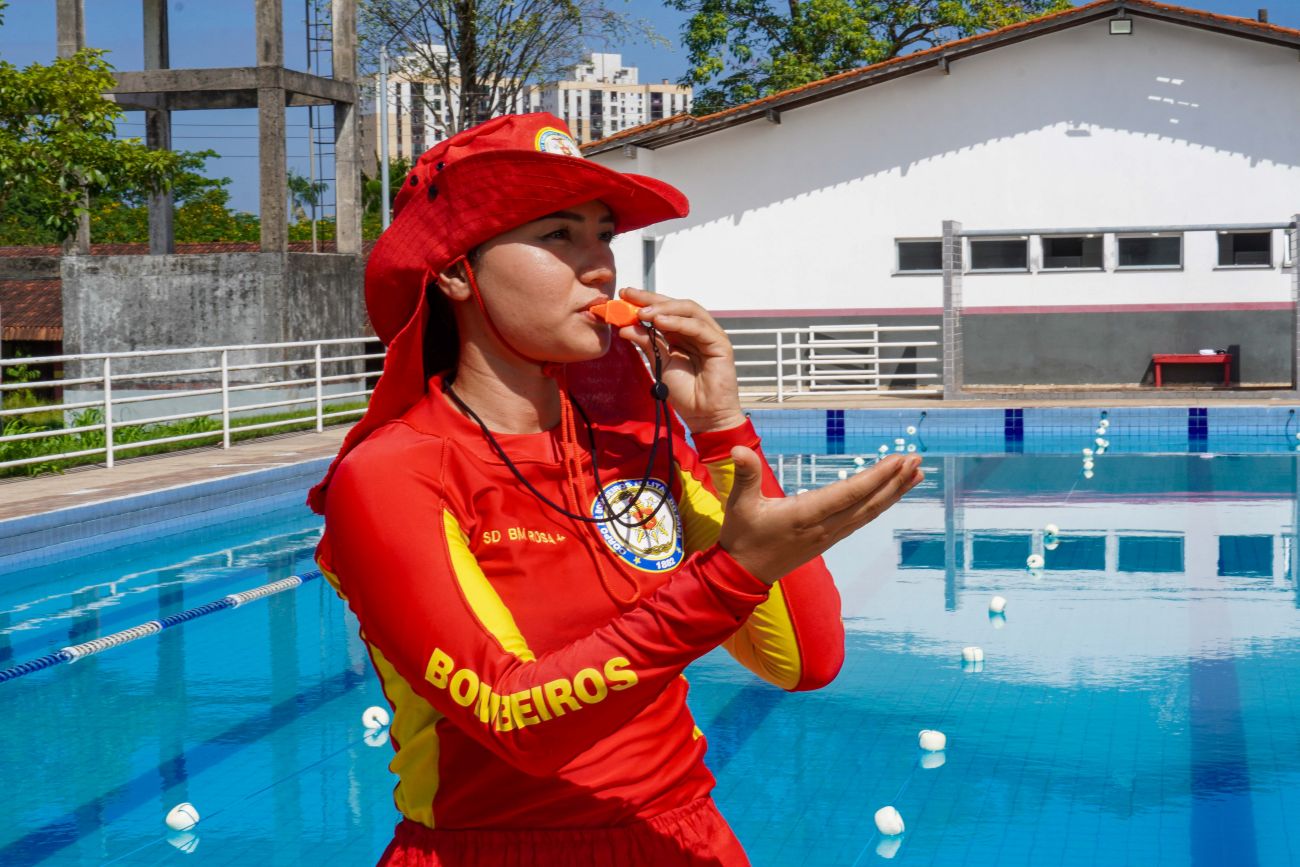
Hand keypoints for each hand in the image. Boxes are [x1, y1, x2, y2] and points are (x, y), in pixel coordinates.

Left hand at [614, 287, 744, 434]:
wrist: (703, 416)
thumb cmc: (685, 393)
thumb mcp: (659, 363)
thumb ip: (646, 343)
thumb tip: (625, 327)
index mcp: (682, 334)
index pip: (664, 310)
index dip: (645, 301)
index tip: (623, 296)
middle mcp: (697, 330)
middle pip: (676, 305)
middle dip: (652, 298)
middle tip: (630, 296)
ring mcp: (710, 335)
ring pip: (689, 310)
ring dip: (664, 308)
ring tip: (643, 313)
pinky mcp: (720, 344)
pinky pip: (699, 328)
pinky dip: (679, 322)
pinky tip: (661, 322)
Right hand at [720, 451, 924, 584]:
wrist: (742, 575)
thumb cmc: (741, 537)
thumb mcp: (739, 503)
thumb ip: (745, 474)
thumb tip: (738, 450)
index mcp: (805, 515)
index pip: (850, 493)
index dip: (877, 476)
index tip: (899, 460)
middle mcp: (824, 527)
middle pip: (868, 503)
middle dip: (895, 481)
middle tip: (917, 460)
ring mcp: (829, 535)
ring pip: (869, 513)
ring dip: (894, 493)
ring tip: (916, 475)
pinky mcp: (828, 539)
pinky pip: (861, 519)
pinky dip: (880, 505)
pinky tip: (890, 495)